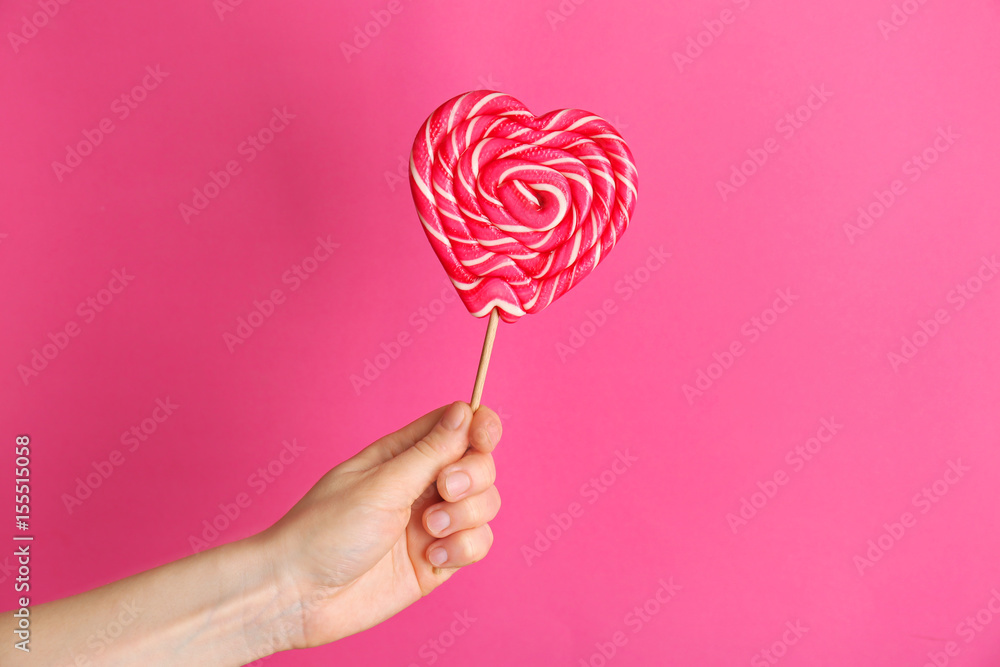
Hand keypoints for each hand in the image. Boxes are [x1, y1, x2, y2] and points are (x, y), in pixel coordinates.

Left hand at [262, 401, 502, 648]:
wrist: (298, 596)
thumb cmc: (324, 531)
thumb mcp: (382, 485)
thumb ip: (430, 452)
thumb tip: (465, 411)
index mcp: (403, 455)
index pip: (458, 426)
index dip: (480, 426)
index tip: (482, 438)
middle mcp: (422, 485)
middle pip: (480, 465)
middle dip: (472, 477)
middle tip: (444, 491)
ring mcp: (431, 523)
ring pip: (485, 505)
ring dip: (466, 516)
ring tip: (428, 531)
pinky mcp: (438, 560)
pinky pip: (478, 544)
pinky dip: (462, 549)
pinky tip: (430, 557)